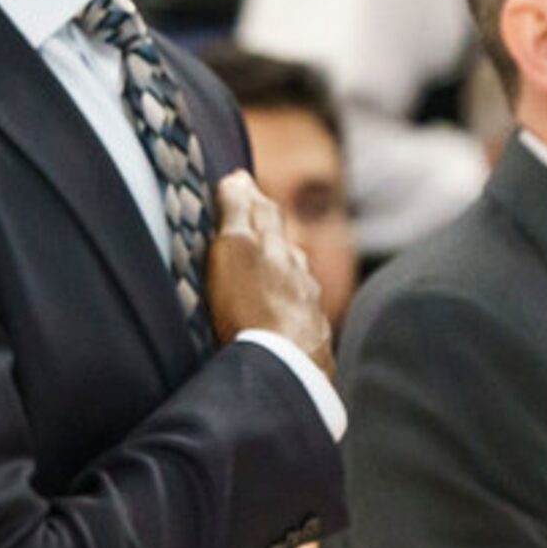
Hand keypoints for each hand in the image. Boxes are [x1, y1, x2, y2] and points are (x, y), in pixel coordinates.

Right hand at [206, 171, 330, 366]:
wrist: (284, 369)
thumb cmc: (250, 307)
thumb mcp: (233, 251)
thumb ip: (238, 214)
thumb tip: (239, 178)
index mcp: (280, 250)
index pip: (266, 214)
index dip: (252, 198)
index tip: (240, 185)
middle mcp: (301, 277)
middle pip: (286, 249)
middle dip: (270, 238)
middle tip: (252, 232)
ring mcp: (310, 312)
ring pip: (299, 285)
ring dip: (285, 277)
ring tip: (268, 280)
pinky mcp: (313, 347)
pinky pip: (302, 321)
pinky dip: (291, 315)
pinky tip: (284, 325)